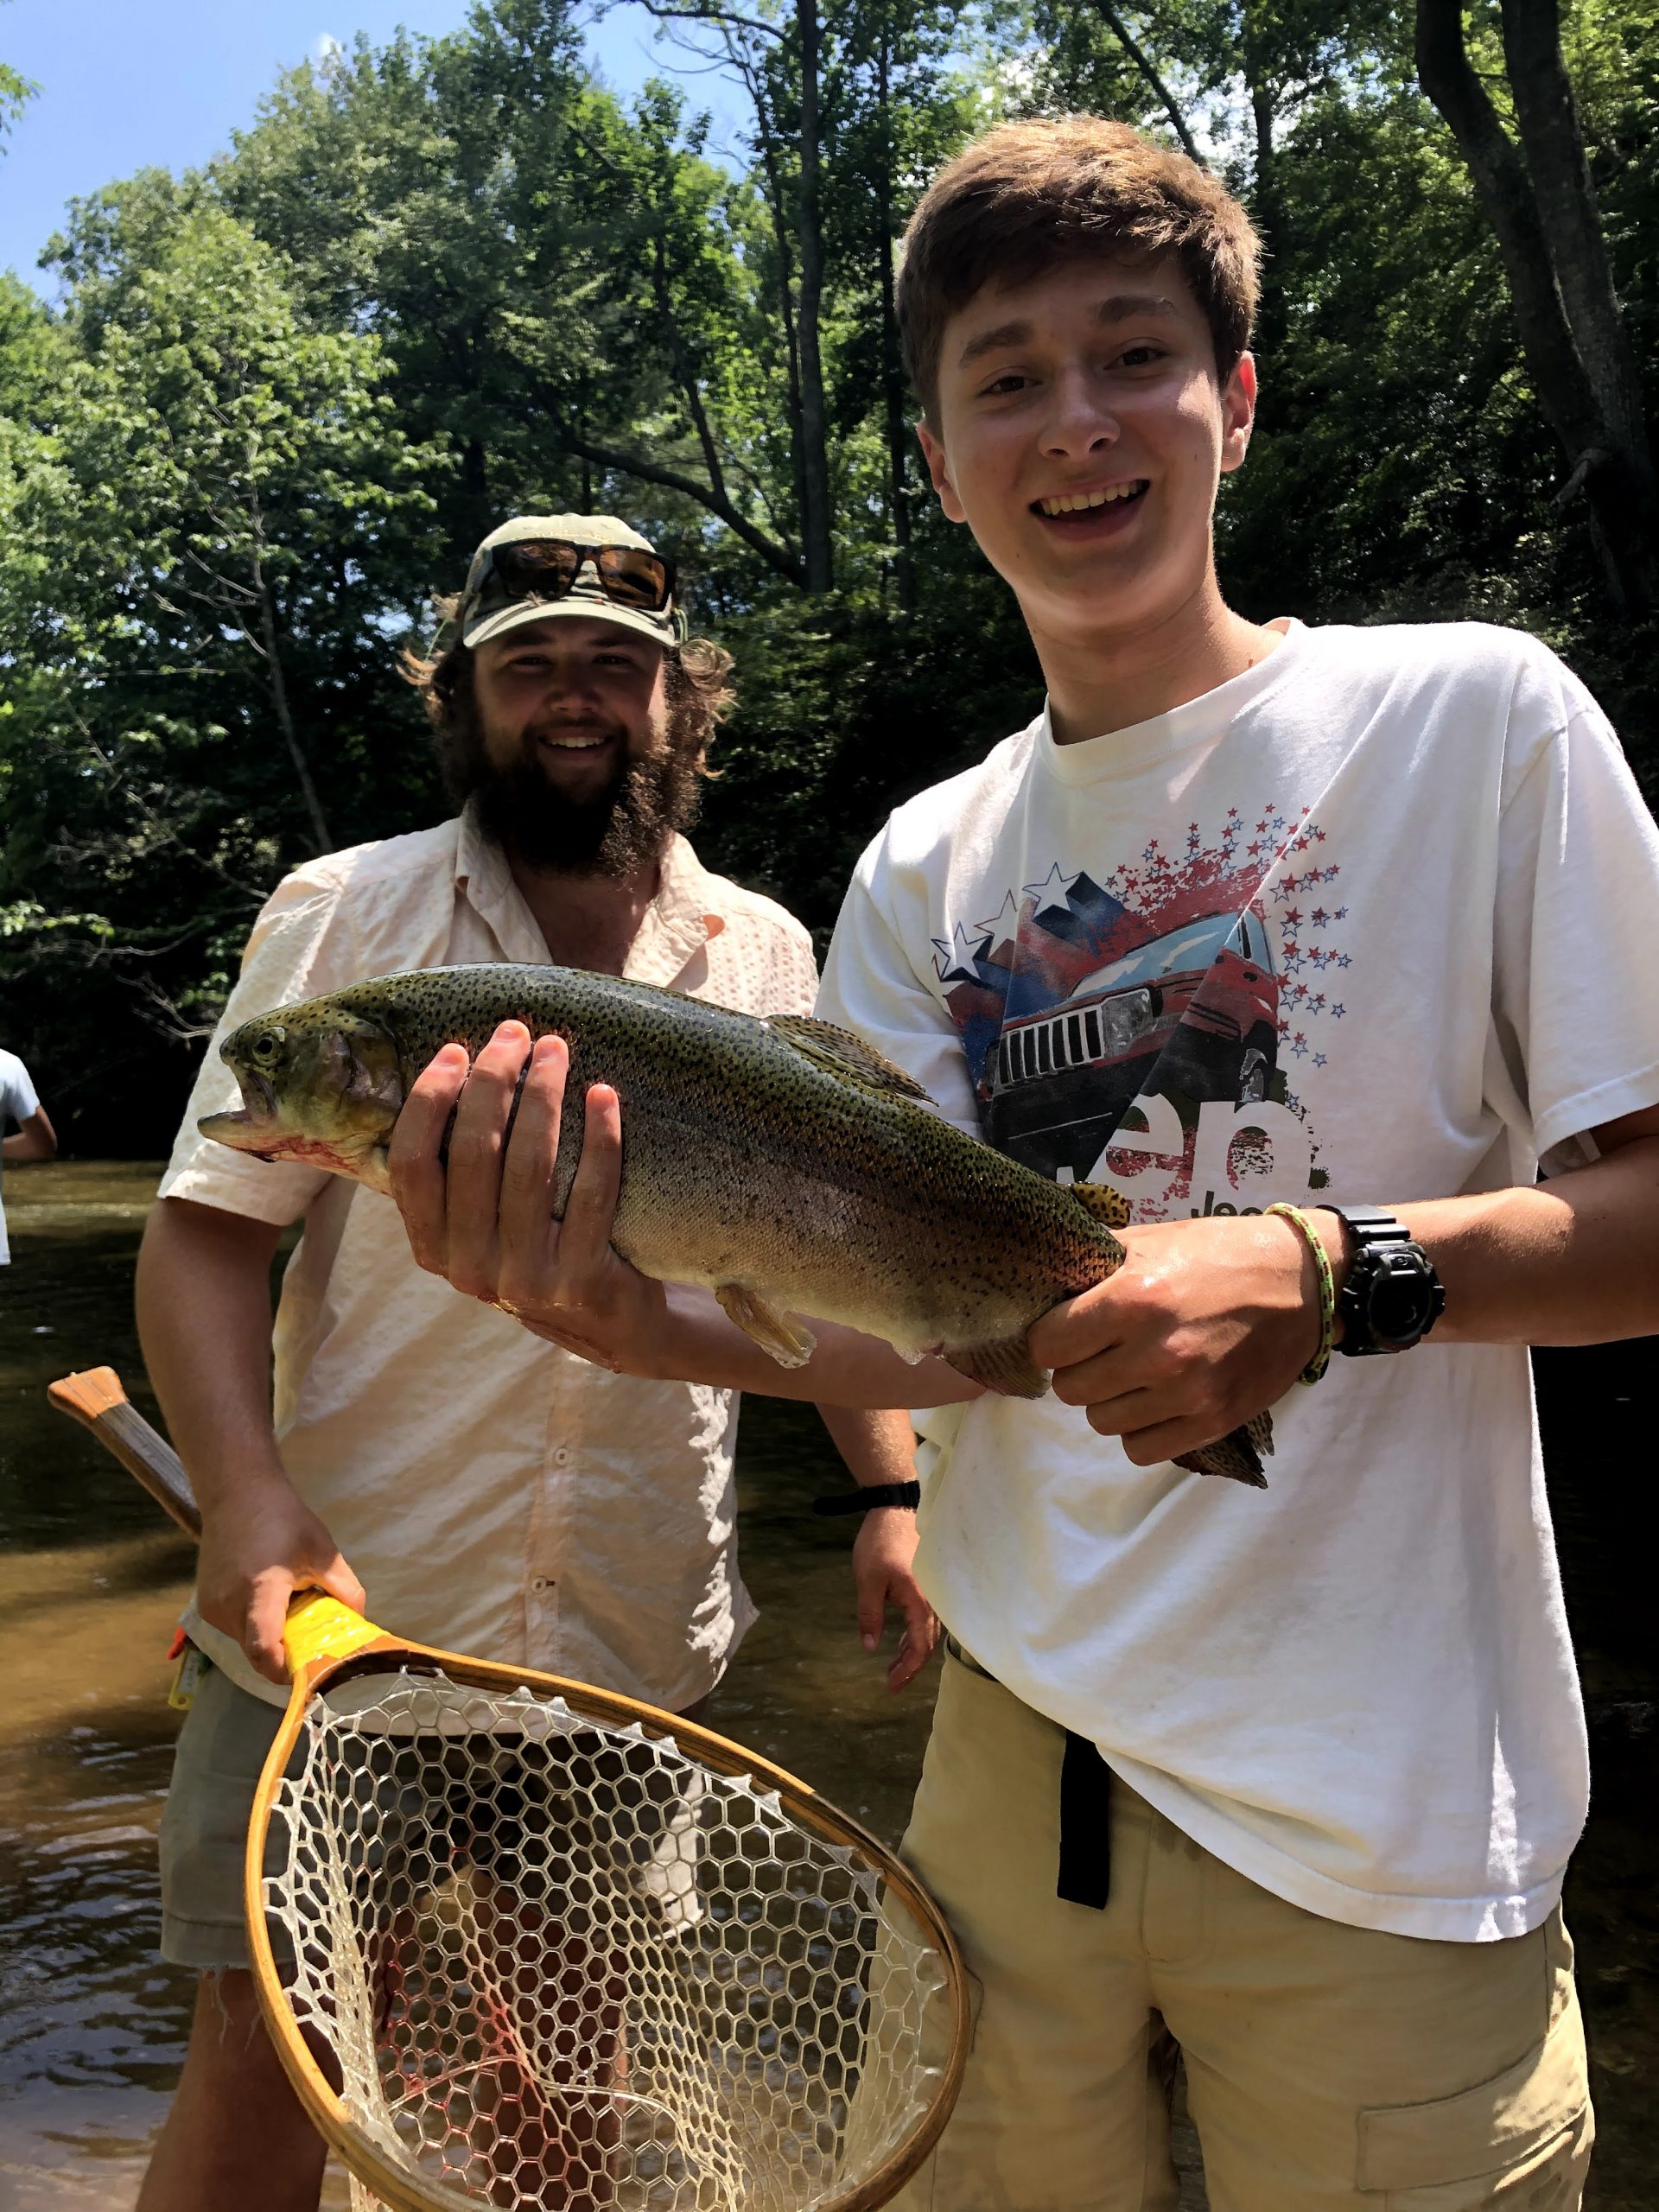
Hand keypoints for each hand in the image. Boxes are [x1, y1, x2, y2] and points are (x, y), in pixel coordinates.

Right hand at [196, 1476, 365, 1685]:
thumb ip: (345, 1589)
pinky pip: (235, 1629)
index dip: (284, 1671)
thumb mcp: (322, 1552)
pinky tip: (268, 1599)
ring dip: (270, 1637)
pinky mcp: (205, 1605)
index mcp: (260, 1590)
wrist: (238, 1493)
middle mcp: (228, 1604)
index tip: (306, 1675)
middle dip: (284, 1653)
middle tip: (310, 1639)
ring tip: (288, 1606)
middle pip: (257, 1651)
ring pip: (246, 1642)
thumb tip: (359, 1622)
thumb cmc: (283, 1519)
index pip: (264, 1649)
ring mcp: (211, 1607)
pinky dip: (255, 1625)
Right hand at [387, 1022, 668, 1371]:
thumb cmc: (540, 1248)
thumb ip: (460, 1174)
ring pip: (530, 1168)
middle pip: (474, 1154)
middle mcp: (470, 1269)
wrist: (609, 1322)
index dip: (430, 1101)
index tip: (455, 1049)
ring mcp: (525, 1280)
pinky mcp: (580, 1282)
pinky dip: (600, 1137)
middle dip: (494, 1081)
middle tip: (517, 1033)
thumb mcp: (483, 1226)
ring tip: (557, 1050)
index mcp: (433, 1248)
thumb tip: (455, 1069)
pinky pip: (591, 1194)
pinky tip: (603, 1095)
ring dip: (543, 1096)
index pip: (412, 1165)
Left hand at [852, 1509, 939, 1691]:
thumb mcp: (867, 1580)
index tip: (891, 1686)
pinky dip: (915, 1634)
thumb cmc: (880, 1543)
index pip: (919, 1646)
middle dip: (910, 1666)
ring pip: (928, 1631)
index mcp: (920, 1601)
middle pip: (928, 1643)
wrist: (895, 1507)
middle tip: (891, 1683)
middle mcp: (934, 1600)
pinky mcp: (928, 1583)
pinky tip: (902, 1639)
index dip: (907, 1670)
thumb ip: (870, 1615)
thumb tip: (870, 1646)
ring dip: (912, 1651)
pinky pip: (927, 1617)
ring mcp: (934, 1591)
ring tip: (893, 1666)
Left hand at [1027, 1210, 1332, 1466]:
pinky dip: (1140, 1430)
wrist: (1302, 1281)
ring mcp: (1187, 1393)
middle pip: (1070, 1389)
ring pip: (1102, 1422)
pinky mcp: (1214, 1421)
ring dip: (1109, 1401)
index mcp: (1132, 1299)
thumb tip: (1042, 1287)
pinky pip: (1141, 1449)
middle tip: (1102, 1351)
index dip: (1050, 1339)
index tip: (1066, 1332)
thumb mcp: (1151, 1240)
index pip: (1047, 1346)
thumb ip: (1093, 1265)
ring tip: (1133, 1374)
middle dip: (1078, 1369)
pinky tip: (1155, 1402)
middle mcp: (1156, 1352)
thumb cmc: (1218, 1253)